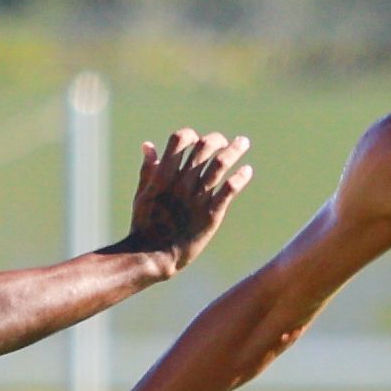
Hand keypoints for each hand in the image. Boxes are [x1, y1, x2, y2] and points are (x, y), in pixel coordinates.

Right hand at [116, 129, 252, 271]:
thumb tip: (149, 144)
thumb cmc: (146, 224)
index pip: (179, 140)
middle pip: (204, 148)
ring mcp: (197, 198)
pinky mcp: (210, 214)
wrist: (153, 255)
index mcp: (163, 175)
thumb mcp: (143, 194)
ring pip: (220, 165)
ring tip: (244, 143)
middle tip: (225, 142)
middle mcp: (181, 183)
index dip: (190, 135)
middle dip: (217, 140)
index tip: (196, 139)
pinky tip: (247, 170)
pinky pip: (229, 190)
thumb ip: (148, 169)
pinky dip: (240, 177)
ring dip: (234, 151)